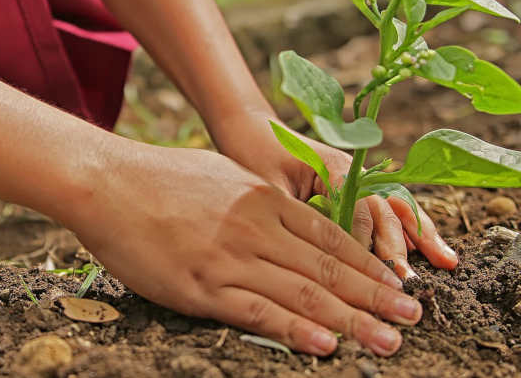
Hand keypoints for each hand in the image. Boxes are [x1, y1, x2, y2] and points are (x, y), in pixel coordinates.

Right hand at [67, 146, 422, 355]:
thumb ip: (260, 200)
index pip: (331, 238)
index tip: (398, 284)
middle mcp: (256, 227)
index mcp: (263, 198)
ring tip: (388, 340)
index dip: (370, 265)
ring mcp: (230, 258)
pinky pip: (258, 312)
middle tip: (413, 318)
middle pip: (329, 269)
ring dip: (352, 320)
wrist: (106, 182)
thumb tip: (291, 218)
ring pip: (303, 294)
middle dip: (376, 296)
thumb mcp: (223, 175)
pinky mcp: (201, 286)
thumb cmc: (160, 178)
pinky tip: (326, 345)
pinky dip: (296, 330)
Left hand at [208, 110, 458, 278]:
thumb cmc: (253, 156)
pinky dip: (412, 230)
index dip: (364, 243)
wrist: (251, 129)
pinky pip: (390, 210)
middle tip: (408, 281)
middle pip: (384, 210)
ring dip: (421, 236)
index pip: (358, 209)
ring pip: (397, 208)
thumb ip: (293, 213)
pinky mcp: (358, 189)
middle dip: (399, 246)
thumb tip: (311, 253)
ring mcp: (360, 179)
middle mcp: (354, 172)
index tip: (368, 274)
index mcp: (334, 167)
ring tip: (447, 263)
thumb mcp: (267, 186)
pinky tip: (435, 251)